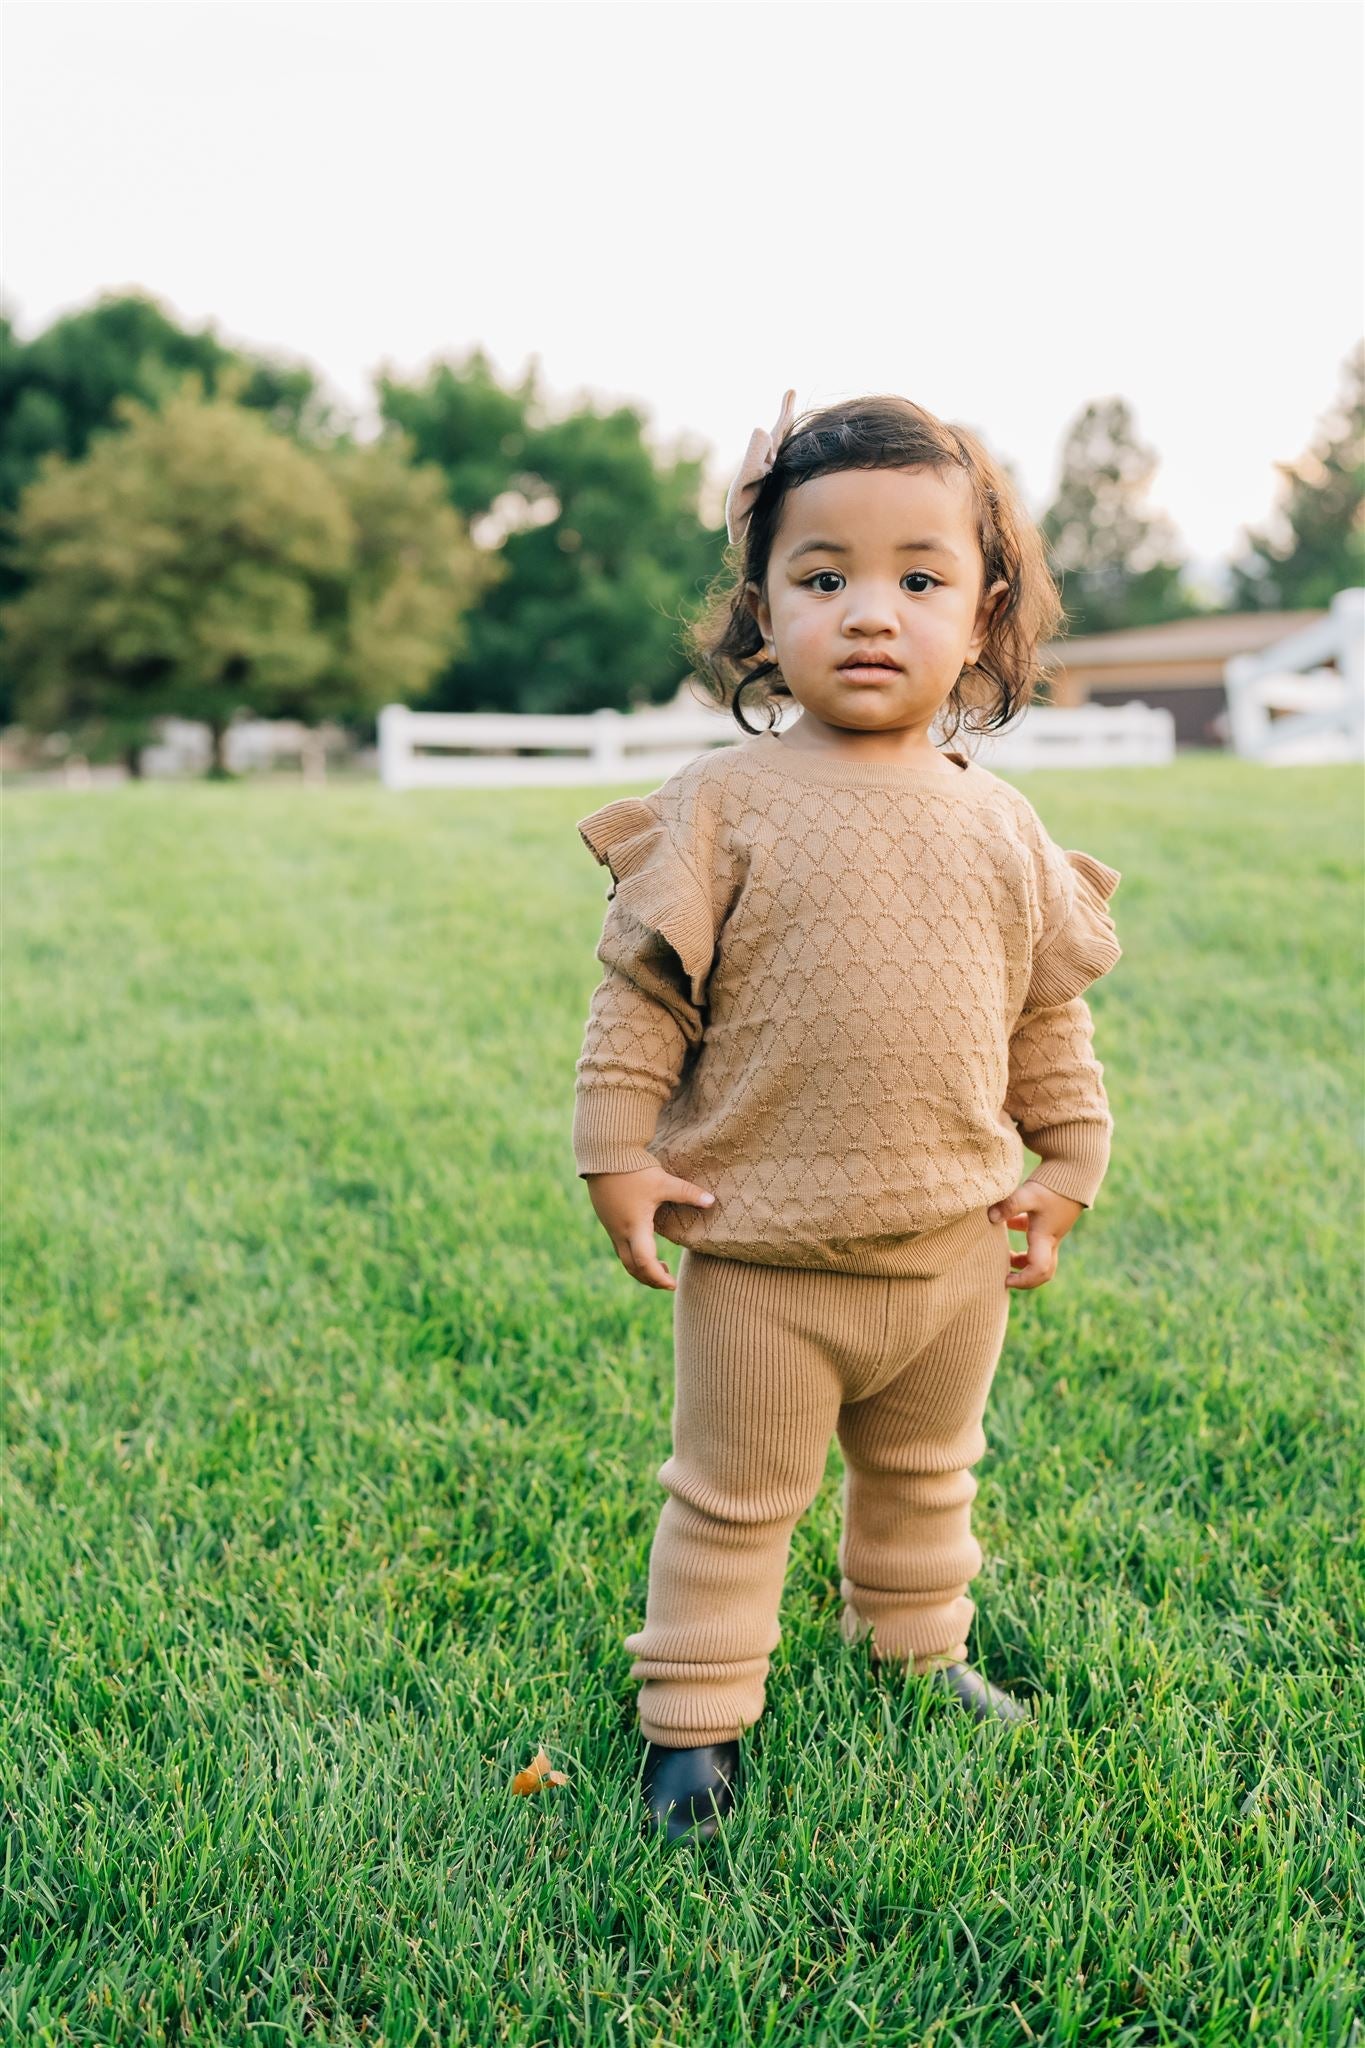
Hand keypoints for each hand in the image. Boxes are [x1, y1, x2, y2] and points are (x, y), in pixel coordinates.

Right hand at [584, 1166, 715, 1290]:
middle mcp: (620, 1232)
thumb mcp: (663, 1182)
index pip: (645, 1263)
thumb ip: (688, 1193)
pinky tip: (646, 1246)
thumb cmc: (633, 1169)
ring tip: (661, 1267)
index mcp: (634, 1226)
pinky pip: (620, 1248)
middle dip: (650, 1279)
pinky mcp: (608, 1221)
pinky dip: (634, 1257)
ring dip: (641, 1269)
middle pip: (633, 1268)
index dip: (659, 1277)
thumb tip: (712, 1201)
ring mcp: (612, 1228)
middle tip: (669, 1282)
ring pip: (624, 1259)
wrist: (603, 1155)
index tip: (673, 1283)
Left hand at [987, 1180, 1083, 1289]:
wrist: (1077, 1167)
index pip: (1039, 1270)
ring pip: (1040, 1254)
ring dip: (1022, 1259)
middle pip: (1043, 1270)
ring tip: (1003, 1253)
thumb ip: (1009, 1206)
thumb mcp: (1028, 1194)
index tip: (1005, 1279)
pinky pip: (1037, 1235)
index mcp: (1045, 1238)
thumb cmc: (1053, 1184)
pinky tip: (1007, 1222)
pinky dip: (1022, 1234)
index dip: (1023, 1280)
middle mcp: (1051, 1237)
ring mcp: (1052, 1228)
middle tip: (1006, 1276)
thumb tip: (989, 1218)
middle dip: (1025, 1278)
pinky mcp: (1050, 1217)